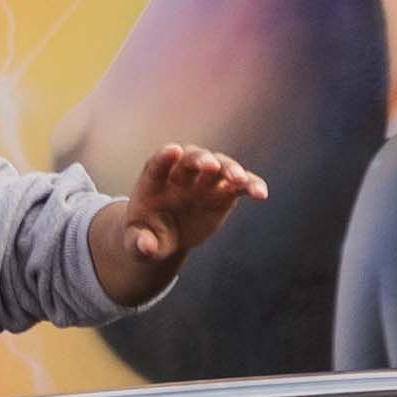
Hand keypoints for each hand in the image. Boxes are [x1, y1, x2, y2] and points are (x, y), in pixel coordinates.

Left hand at [99, 142, 267, 309]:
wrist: (164, 236)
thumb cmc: (146, 235)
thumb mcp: (135, 243)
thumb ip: (138, 243)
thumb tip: (145, 246)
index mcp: (153, 183)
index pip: (157, 165)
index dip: (164, 157)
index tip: (172, 150)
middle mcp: (179, 176)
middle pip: (191, 160)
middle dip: (202, 161)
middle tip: (212, 166)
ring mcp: (203, 181)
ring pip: (219, 167)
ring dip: (229, 169)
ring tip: (240, 180)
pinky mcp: (223, 192)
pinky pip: (239, 185)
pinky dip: (250, 185)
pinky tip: (260, 193)